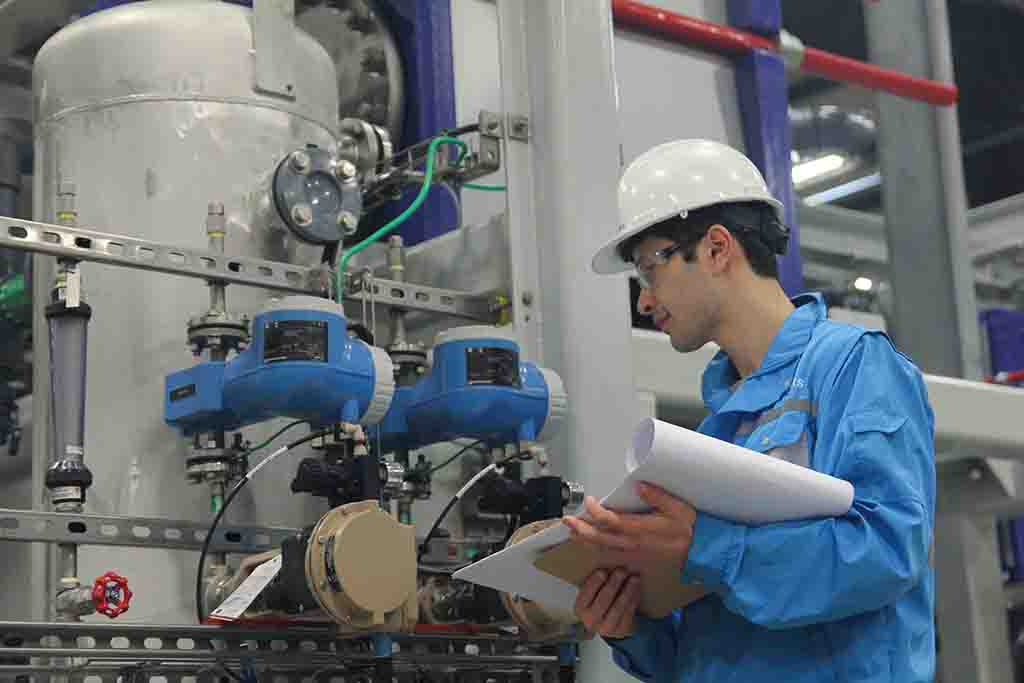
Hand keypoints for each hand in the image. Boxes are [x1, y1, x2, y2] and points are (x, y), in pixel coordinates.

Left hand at [562, 483, 696, 573]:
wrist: (698, 552)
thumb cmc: (688, 529)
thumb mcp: (678, 508)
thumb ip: (658, 497)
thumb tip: (640, 486)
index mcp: (642, 529)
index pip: (613, 521)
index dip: (597, 512)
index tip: (590, 501)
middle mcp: (634, 543)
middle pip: (601, 538)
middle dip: (581, 528)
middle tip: (567, 520)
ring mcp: (633, 553)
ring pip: (603, 549)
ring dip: (585, 541)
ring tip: (572, 532)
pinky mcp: (635, 559)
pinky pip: (611, 557)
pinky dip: (597, 551)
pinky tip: (589, 545)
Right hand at [574, 567, 640, 638]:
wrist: (609, 624)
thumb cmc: (598, 602)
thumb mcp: (591, 594)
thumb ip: (595, 582)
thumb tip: (605, 561)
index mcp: (580, 608)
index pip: (586, 594)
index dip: (594, 583)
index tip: (603, 571)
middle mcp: (590, 620)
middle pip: (603, 601)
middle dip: (613, 584)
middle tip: (622, 571)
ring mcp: (606, 628)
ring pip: (618, 608)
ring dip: (627, 591)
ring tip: (634, 578)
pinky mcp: (621, 631)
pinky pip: (629, 613)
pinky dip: (634, 599)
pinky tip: (637, 589)